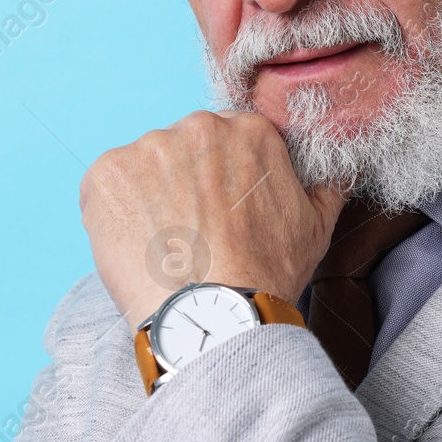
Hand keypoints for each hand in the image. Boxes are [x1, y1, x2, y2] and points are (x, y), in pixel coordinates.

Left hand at [78, 110, 348, 333]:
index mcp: (249, 130)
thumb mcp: (315, 227)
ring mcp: (148, 147)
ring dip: (148, 196)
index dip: (219, 179)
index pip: (225, 142)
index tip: (217, 211)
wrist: (213, 314)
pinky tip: (135, 245)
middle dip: (184, 183)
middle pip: (183, 148)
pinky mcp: (107, 172)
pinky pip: (106, 186)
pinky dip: (114, 212)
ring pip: (144, 166)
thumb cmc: (265, 275)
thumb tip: (336, 171)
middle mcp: (198, 127)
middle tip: (190, 232)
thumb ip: (325, 187)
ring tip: (162, 244)